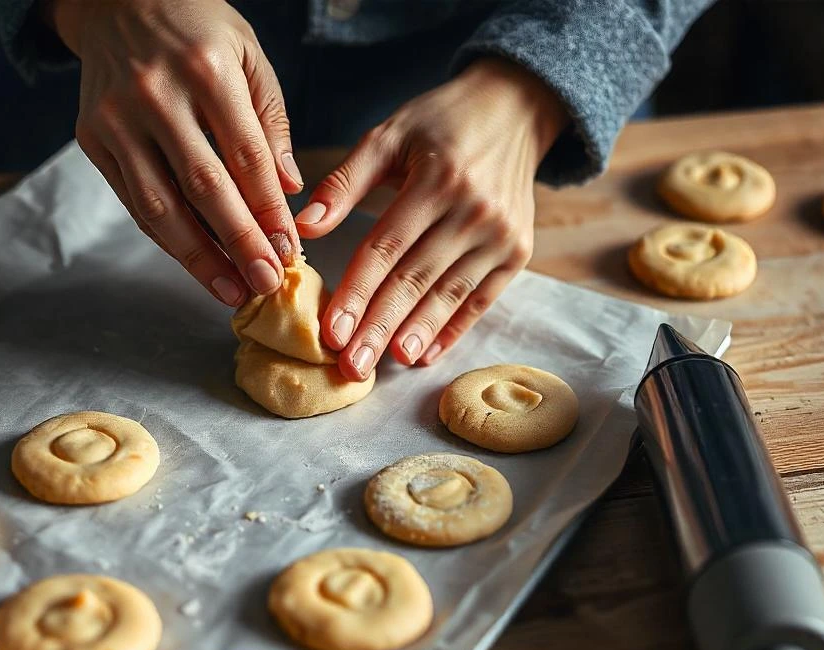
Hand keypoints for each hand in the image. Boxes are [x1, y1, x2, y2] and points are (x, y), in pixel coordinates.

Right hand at [45, 0, 301, 306]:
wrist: (117, 0)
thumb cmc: (197, 30)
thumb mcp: (249, 56)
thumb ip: (271, 123)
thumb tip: (288, 190)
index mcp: (206, 70)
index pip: (245, 157)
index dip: (269, 211)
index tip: (290, 250)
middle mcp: (156, 95)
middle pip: (204, 188)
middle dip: (240, 244)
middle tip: (266, 283)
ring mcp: (117, 119)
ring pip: (161, 207)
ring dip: (200, 258)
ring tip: (232, 291)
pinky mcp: (92, 138)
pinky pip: (135, 203)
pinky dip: (167, 240)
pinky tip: (197, 265)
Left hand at [296, 58, 566, 379]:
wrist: (515, 108)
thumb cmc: (441, 122)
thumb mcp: (390, 133)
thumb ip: (345, 181)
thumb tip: (304, 226)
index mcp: (436, 180)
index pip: (385, 247)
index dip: (356, 292)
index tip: (331, 331)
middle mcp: (474, 210)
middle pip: (415, 279)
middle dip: (379, 326)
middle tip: (351, 367)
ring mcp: (501, 235)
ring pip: (449, 294)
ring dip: (416, 334)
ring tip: (387, 366)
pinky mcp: (519, 252)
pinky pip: (482, 299)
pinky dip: (454, 329)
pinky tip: (426, 355)